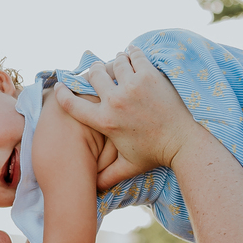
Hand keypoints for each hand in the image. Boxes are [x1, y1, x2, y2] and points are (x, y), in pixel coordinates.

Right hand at [54, 46, 194, 175]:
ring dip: (115, 61)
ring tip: (118, 61)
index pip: (72, 104)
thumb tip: (92, 189)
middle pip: (94, 75)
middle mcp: (114, 102)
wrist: (182, 142)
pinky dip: (132, 53)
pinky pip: (135, 56)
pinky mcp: (149, 76)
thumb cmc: (154, 154)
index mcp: (105, 122)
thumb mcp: (126, 167)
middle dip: (94, 71)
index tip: (59, 86)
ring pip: (114, 62)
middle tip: (98, 70)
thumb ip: (106, 177)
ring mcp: (132, 86)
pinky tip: (132, 54)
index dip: (62, 93)